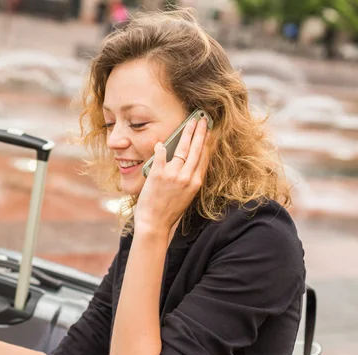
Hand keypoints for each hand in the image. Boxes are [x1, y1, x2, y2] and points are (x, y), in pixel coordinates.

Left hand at [135, 116, 210, 233]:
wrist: (154, 224)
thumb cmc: (169, 212)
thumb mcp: (185, 196)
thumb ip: (188, 180)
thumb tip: (189, 164)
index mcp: (195, 183)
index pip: (204, 157)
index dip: (208, 143)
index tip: (210, 131)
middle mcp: (186, 177)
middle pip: (196, 149)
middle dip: (200, 132)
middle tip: (203, 119)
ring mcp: (172, 175)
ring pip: (183, 149)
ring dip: (187, 133)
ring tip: (191, 122)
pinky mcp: (158, 175)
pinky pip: (160, 156)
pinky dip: (161, 148)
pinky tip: (161, 141)